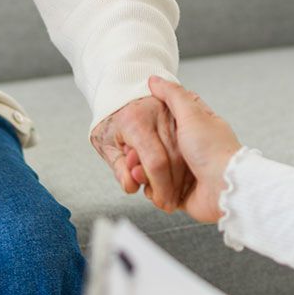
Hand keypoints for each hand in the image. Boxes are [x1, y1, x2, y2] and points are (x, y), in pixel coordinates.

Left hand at [92, 95, 185, 210]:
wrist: (119, 91)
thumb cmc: (111, 119)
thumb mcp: (105, 144)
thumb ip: (119, 168)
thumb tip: (131, 187)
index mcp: (136, 122)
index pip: (155, 161)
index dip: (160, 186)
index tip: (160, 201)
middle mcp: (158, 115)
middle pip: (174, 159)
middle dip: (172, 187)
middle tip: (167, 203)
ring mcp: (172, 113)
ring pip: (185, 153)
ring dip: (181, 178)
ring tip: (172, 193)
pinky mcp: (181, 115)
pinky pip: (188, 145)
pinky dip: (185, 166)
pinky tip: (179, 179)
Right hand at [147, 76, 241, 223]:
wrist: (226, 188)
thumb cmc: (214, 151)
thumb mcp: (191, 114)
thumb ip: (172, 95)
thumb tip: (155, 79)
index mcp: (193, 127)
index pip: (162, 121)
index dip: (147, 127)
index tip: (137, 131)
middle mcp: (188, 149)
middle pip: (154, 149)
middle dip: (141, 156)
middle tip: (135, 157)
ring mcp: (185, 172)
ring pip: (154, 172)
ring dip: (146, 175)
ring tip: (142, 175)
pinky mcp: (181, 193)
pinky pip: (160, 193)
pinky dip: (155, 193)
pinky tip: (154, 190)